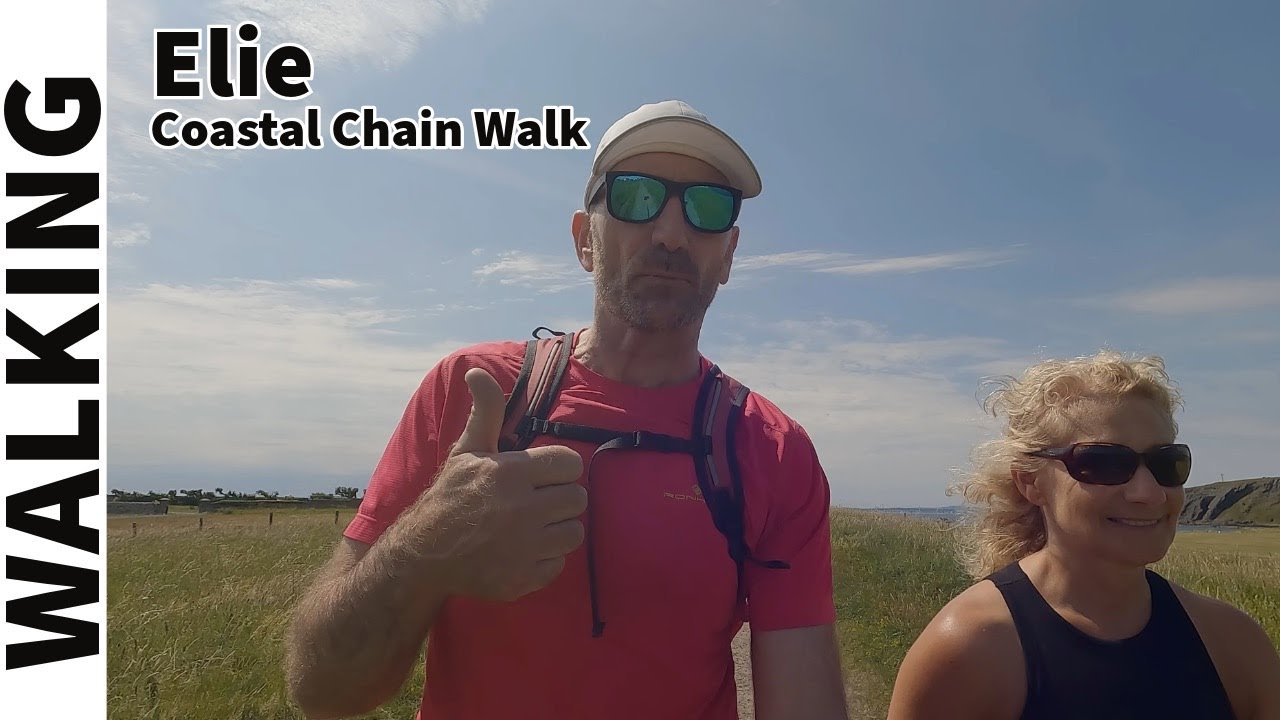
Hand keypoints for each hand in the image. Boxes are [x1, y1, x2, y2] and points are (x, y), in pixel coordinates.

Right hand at [421, 367, 586, 601]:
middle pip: (577, 498)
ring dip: (557, 529)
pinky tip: (523, 551)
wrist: (423, 554)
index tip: (542, 475)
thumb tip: (477, 371)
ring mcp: (525, 548)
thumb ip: (485, 411)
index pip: (571, 464)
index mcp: (512, 473)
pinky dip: (545, 560)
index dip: (559, 468)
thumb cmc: (450, 496)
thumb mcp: (467, 450)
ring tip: (533, 526)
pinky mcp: (524, 579)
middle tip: (536, 501)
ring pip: (573, 533)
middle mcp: (522, 509)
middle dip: (560, 498)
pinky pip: (558, 565)